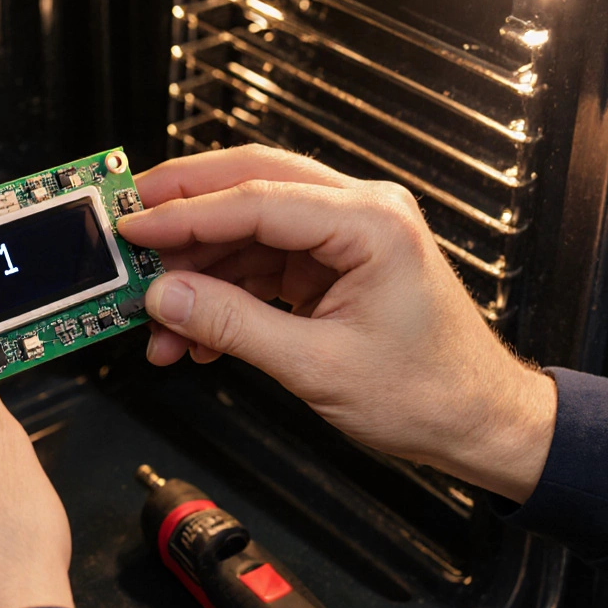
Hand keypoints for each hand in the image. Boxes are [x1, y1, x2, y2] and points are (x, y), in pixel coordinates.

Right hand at [119, 146, 556, 502]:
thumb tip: (168, 298)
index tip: (132, 226)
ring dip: (198, 270)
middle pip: (249, 184)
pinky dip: (223, 294)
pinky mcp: (333, 264)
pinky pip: (261, 262)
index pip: (255, 199)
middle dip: (183, 209)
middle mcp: (360, 213)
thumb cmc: (430, 393)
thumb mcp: (317, 366)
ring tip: (156, 317)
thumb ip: (233, 325)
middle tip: (128, 225)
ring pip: (248, 228)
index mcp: (370, 223)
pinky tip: (193, 332)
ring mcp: (346, 237)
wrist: (479, 422)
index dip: (184, 215)